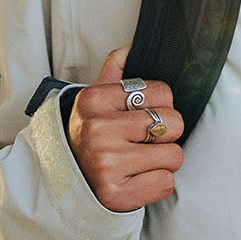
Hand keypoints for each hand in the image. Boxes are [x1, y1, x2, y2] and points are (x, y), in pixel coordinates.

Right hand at [67, 46, 183, 210]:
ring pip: (174, 156)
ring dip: (162, 162)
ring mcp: (105, 163)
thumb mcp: (95, 101)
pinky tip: (135, 180)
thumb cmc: (91, 138)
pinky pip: (166, 183)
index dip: (160, 106)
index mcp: (94, 99)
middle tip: (141, 142)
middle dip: (165, 135)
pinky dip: (156, 184)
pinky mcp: (115, 194)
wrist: (66, 184)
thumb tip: (132, 45)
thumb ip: (114, 71)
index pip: (164, 92)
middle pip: (173, 123)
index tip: (139, 118)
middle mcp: (97, 130)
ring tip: (137, 162)